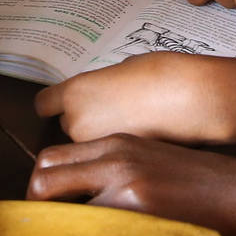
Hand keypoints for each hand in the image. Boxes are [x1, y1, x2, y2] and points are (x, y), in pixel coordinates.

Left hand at [28, 135, 235, 235]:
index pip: (51, 160)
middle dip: (38, 210)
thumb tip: (82, 196)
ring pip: (62, 207)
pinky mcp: (140, 212)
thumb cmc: (203, 181)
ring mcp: (126, 186)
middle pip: (44, 179)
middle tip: (50, 232)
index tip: (48, 211)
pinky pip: (96, 233)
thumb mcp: (153, 160)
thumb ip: (115, 170)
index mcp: (116, 144)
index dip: (41, 189)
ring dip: (61, 229)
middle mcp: (115, 159)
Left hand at [36, 52, 227, 143]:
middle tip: (110, 110)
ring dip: (99, 138)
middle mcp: (77, 123)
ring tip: (131, 123)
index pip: (44, 104)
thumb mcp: (122, 70)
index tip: (62, 102)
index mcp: (75, 92)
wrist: (192, 99)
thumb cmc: (161, 75)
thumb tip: (97, 93)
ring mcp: (96, 148)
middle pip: (66, 125)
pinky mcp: (116, 165)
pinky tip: (140, 136)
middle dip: (83, 120)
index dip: (54, 102)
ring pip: (86, 144)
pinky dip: (118, 152)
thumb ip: (100, 86)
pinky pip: (107, 158)